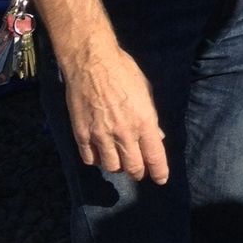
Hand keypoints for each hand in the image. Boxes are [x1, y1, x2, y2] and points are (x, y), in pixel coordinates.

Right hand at [62, 41, 168, 183]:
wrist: (91, 62)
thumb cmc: (123, 71)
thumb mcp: (145, 91)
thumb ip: (151, 117)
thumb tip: (156, 136)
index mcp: (143, 121)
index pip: (154, 157)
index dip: (159, 172)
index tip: (161, 179)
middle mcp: (123, 133)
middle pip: (133, 167)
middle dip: (138, 171)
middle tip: (138, 168)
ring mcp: (100, 136)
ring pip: (111, 167)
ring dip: (118, 166)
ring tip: (119, 158)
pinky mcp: (81, 135)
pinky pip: (90, 159)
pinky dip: (97, 160)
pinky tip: (100, 153)